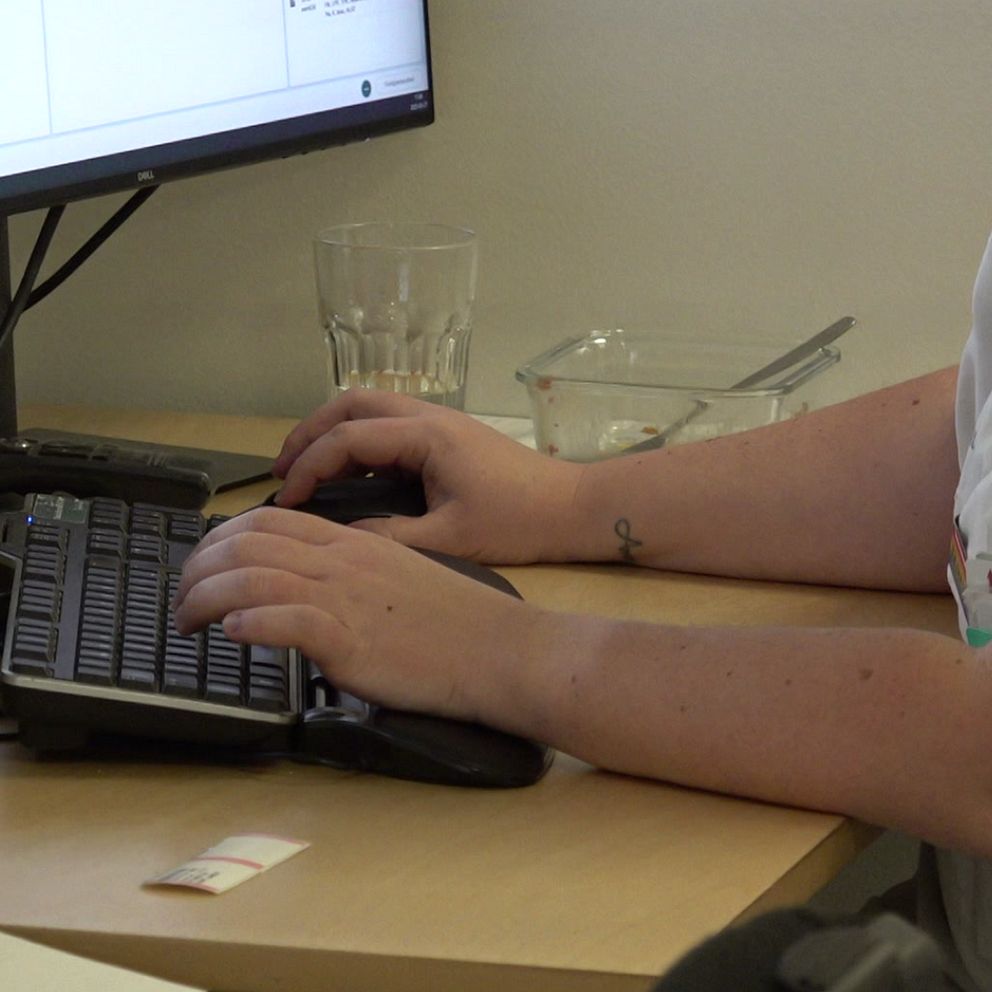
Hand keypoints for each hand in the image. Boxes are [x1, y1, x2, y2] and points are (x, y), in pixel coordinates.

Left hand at [171, 506, 546, 721]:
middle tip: (182, 596)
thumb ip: (352, 573)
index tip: (205, 563)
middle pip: (248, 542)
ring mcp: (345, 598)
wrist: (499, 649)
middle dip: (199, 566)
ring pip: (252, 577)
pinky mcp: (350, 640)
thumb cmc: (457, 622)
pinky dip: (248, 623)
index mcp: (354, 542)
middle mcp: (342, 561)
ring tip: (187, 621)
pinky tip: (232, 634)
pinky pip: (284, 621)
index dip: (221, 538)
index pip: (269, 520)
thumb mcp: (400, 577)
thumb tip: (310, 586)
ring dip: (205, 598)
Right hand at [270, 390, 585, 563]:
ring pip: (370, 409)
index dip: (310, 465)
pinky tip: (350, 476)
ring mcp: (440, 421)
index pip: (349, 437)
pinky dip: (359, 443)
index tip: (288, 498)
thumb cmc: (518, 523)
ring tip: (306, 469)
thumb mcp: (450, 539)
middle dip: (310, 432)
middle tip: (283, 470)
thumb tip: (341, 538)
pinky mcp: (447, 435)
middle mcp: (429, 416)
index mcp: (427, 435)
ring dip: (333, 432)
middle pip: (352, 404)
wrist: (572, 508)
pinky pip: (389, 426)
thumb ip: (390, 538)